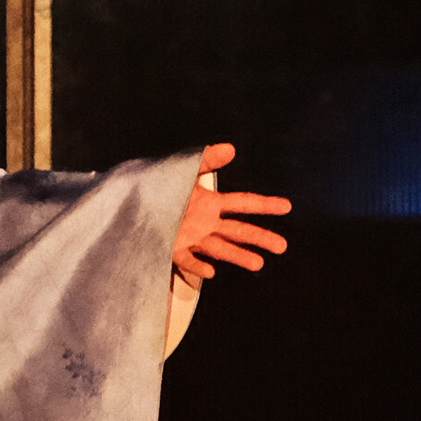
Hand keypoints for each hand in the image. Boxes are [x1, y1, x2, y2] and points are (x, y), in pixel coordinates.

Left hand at [172, 145, 293, 289]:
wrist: (133, 204)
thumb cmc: (159, 187)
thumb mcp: (183, 171)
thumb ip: (206, 160)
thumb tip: (231, 148)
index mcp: (210, 203)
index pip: (243, 203)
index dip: (265, 204)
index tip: (287, 206)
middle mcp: (205, 223)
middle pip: (238, 231)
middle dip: (260, 237)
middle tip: (282, 246)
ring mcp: (191, 238)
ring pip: (220, 248)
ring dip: (238, 255)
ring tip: (258, 264)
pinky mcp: (173, 250)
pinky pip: (187, 260)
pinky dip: (198, 266)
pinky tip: (211, 272)